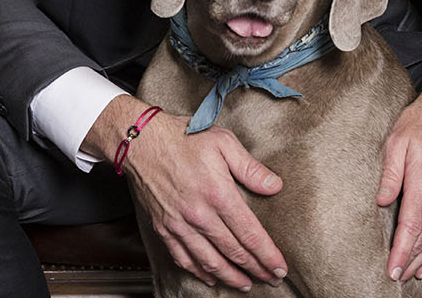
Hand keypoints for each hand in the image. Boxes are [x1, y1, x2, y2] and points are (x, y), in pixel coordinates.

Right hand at [88, 98, 287, 289]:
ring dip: (230, 276)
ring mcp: (179, 224)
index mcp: (219, 194)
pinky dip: (199, 271)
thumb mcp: (224, 142)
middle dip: (255, 269)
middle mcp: (200, 215)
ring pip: (209, 261)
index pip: (250, 234)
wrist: (141, 142)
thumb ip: (251, 168)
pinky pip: (183, 258)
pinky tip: (211, 276)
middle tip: (271, 280)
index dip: (267, 255)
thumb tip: (275, 186)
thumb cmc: (183, 138)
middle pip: (233, 252)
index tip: (279, 268)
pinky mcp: (163, 228)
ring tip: (245, 284)